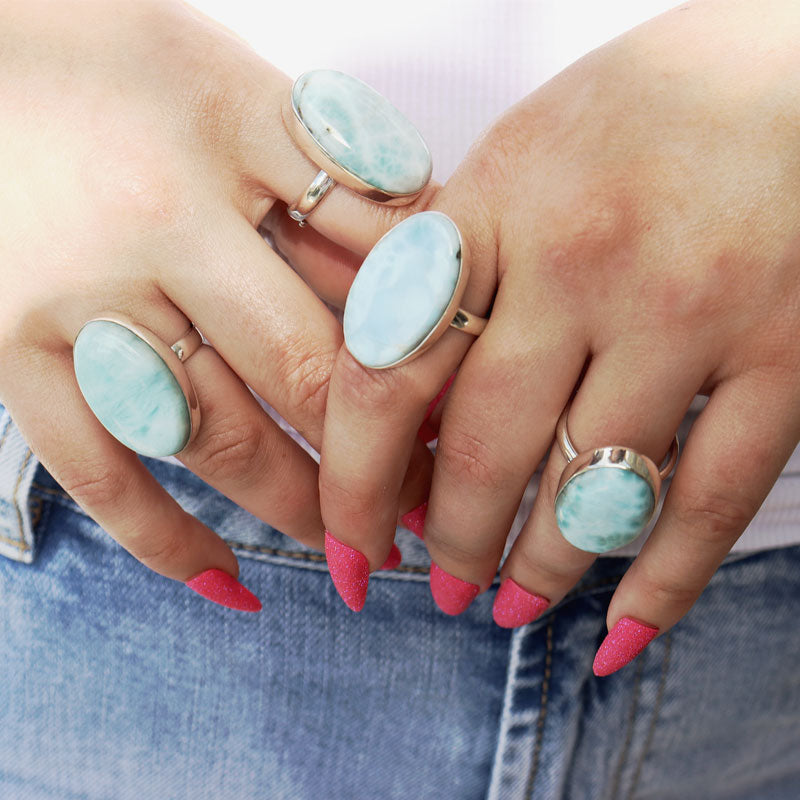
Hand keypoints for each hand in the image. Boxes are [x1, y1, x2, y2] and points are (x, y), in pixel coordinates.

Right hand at [0, 0, 431, 608]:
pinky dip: (166, 542)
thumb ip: (334, 180)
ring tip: (351, 546)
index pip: (360, 273)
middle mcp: (159, 228)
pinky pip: (97, 473)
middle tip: (420, 504)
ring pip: (214, 435)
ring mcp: (81, 299)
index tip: (459, 424)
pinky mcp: (15, 353)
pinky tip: (227, 584)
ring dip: (298, 505)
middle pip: (301, 370)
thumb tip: (423, 277)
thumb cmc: (124, 68)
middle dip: (376, 451)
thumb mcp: (247, 89)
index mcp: (234, 144)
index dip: (424, 363)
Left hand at [315, 0, 799, 669]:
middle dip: (450, 544)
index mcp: (493, 210)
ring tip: (508, 603)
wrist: (794, 65)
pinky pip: (712, 500)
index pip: (386, 375)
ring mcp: (693, 311)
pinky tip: (619, 631)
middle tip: (438, 585)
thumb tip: (394, 399)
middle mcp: (583, 264)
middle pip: (484, 452)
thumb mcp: (513, 161)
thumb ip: (447, 272)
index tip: (347, 546)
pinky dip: (662, 585)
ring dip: (539, 570)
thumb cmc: (635, 116)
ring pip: (591, 491)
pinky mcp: (787, 353)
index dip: (354, 484)